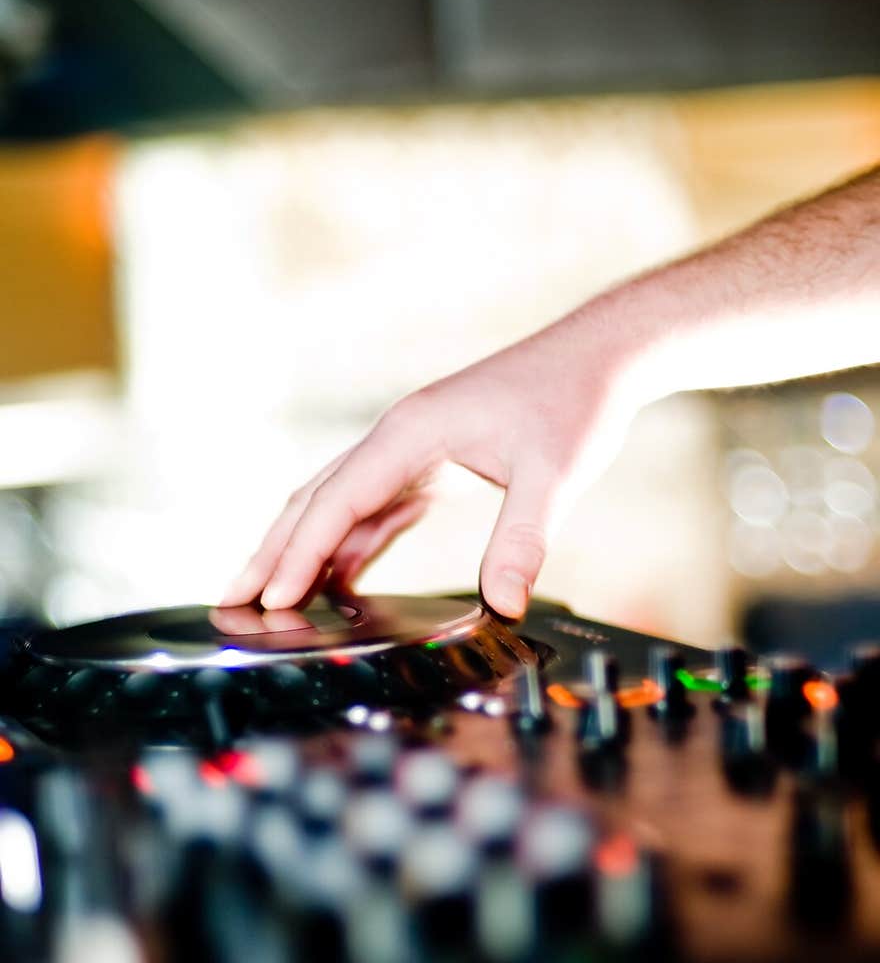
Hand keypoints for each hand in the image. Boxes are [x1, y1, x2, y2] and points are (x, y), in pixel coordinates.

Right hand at [221, 297, 645, 618]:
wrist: (597, 358)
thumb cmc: (573, 403)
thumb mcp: (555, 474)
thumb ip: (523, 539)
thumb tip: (503, 604)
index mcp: (411, 434)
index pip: (338, 501)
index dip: (301, 553)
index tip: (271, 597)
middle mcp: (397, 440)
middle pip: (316, 502)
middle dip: (273, 553)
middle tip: (233, 603)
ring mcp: (408, 454)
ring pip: (336, 508)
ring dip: (300, 553)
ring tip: (266, 601)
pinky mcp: (427, 468)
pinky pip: (372, 514)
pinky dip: (346, 550)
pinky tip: (333, 586)